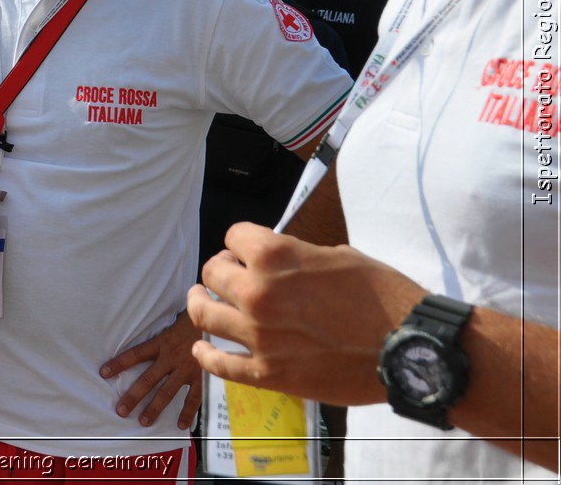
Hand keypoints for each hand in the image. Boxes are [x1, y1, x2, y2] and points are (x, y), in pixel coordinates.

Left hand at [100, 310, 203, 428]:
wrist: (220, 320)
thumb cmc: (193, 318)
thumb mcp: (172, 320)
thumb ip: (160, 330)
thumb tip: (141, 323)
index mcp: (162, 342)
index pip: (135, 354)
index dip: (119, 363)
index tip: (103, 372)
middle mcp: (171, 358)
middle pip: (147, 380)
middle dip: (133, 396)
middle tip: (121, 410)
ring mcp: (187, 369)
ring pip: (167, 392)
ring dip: (154, 408)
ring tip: (143, 421)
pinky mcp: (202, 376)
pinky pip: (194, 398)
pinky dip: (188, 412)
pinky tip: (181, 425)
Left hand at [187, 223, 421, 405]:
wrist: (411, 349)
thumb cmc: (384, 297)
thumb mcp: (339, 255)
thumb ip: (298, 256)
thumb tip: (279, 261)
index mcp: (275, 256)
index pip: (234, 236)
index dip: (242, 241)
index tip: (246, 250)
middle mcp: (258, 293)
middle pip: (212, 273)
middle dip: (220, 269)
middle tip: (229, 275)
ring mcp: (259, 336)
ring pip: (204, 314)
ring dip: (200, 304)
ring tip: (201, 300)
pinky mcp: (268, 374)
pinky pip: (219, 365)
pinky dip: (205, 354)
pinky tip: (202, 347)